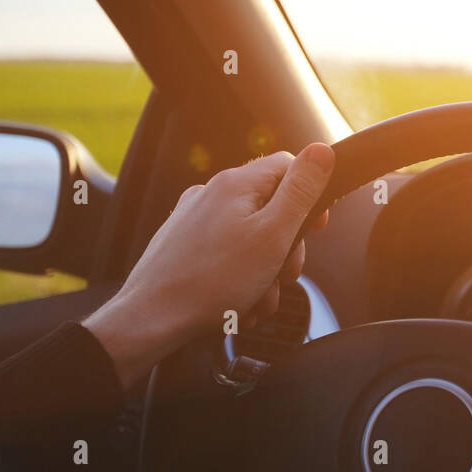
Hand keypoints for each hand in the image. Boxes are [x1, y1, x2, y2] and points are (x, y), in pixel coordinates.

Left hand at [83, 143, 334, 388]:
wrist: (150, 320)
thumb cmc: (211, 282)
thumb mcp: (273, 235)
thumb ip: (300, 192)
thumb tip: (322, 151)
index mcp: (235, 184)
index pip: (289, 167)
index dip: (310, 196)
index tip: (315, 228)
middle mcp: (211, 194)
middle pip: (271, 207)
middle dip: (286, 247)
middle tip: (282, 275)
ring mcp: (193, 220)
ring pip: (250, 237)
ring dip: (264, 271)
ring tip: (255, 299)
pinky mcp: (182, 245)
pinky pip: (226, 255)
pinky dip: (238, 278)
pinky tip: (236, 304)